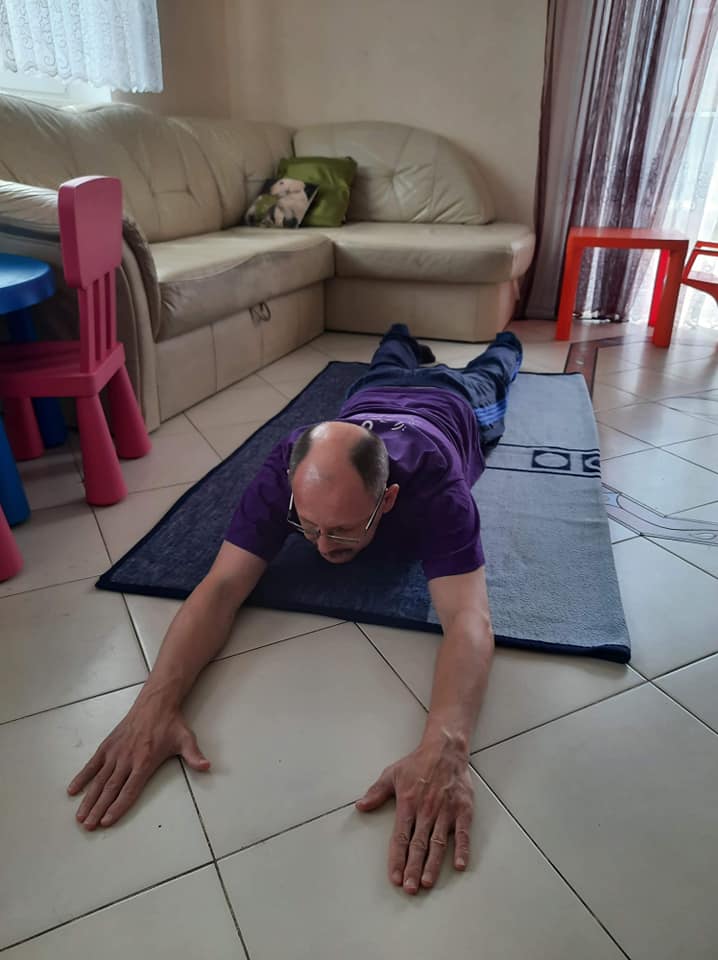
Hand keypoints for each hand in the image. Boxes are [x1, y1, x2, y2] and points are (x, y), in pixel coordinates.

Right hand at [67, 697, 209, 829]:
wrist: (156, 702)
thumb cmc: (171, 724)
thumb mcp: (186, 739)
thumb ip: (194, 756)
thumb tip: (207, 766)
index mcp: (144, 761)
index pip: (129, 790)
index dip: (117, 806)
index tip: (106, 821)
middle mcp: (127, 759)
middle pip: (110, 789)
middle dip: (98, 809)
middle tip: (88, 826)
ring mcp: (115, 752)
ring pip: (99, 780)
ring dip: (88, 798)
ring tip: (80, 816)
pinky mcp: (108, 745)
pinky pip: (92, 763)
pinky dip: (82, 776)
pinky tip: (73, 790)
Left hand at [356, 734, 473, 893]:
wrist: (445, 749)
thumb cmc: (417, 763)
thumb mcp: (391, 773)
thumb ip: (376, 792)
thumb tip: (360, 806)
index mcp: (408, 804)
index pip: (400, 837)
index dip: (397, 859)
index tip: (395, 877)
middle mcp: (426, 811)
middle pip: (418, 845)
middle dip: (413, 869)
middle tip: (410, 889)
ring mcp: (445, 811)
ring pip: (438, 843)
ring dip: (433, 864)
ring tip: (427, 882)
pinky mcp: (463, 810)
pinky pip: (463, 833)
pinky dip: (462, 849)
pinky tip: (459, 865)